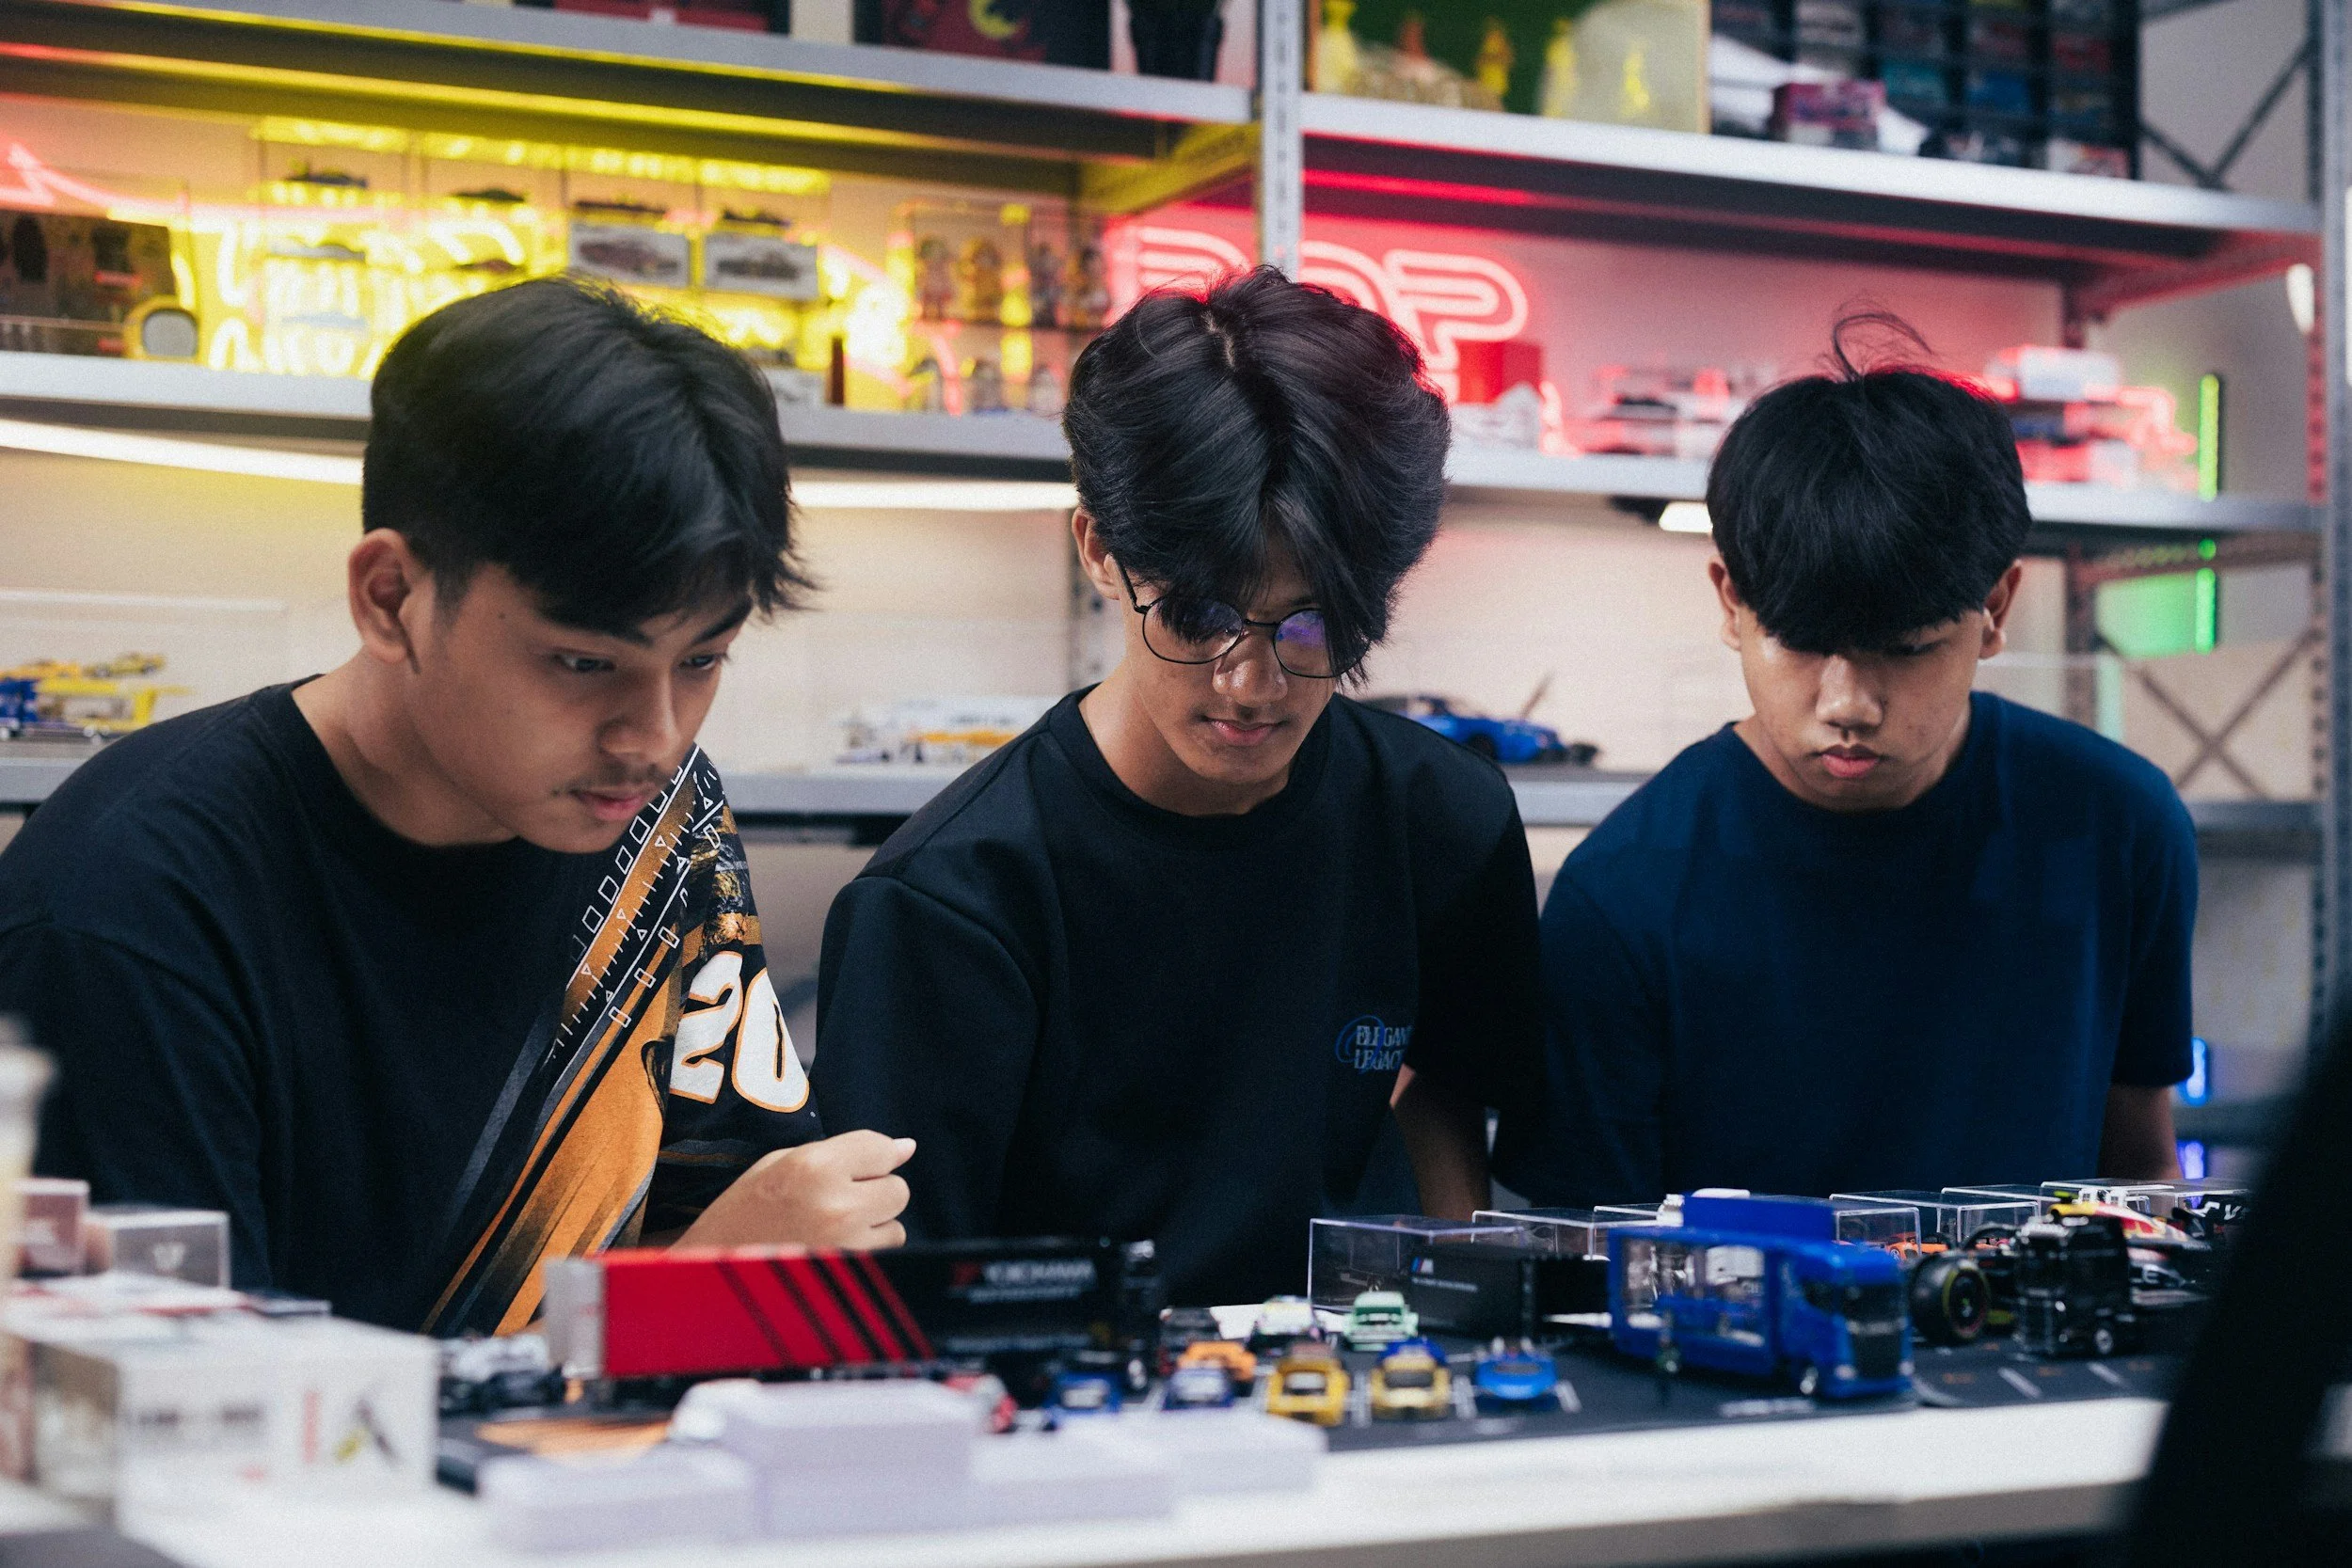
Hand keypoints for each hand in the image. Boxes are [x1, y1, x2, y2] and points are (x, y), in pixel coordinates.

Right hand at [675, 1130, 914, 1250]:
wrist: (710, 1269)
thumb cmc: (744, 1211)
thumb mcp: (781, 1163)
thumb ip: (845, 1152)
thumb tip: (905, 1149)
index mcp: (812, 1167)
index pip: (880, 1148)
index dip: (878, 1156)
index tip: (867, 1165)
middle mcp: (835, 1204)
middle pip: (897, 1189)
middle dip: (875, 1191)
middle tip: (841, 1198)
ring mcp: (845, 1245)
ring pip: (897, 1227)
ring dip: (873, 1225)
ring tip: (832, 1227)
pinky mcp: (848, 1276)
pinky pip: (884, 1256)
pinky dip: (868, 1251)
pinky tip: (834, 1249)